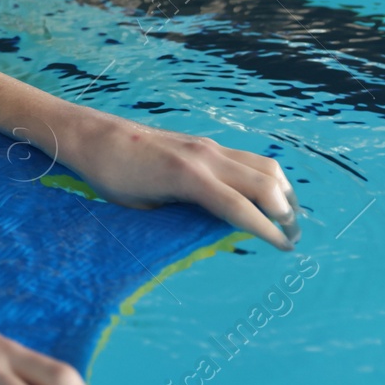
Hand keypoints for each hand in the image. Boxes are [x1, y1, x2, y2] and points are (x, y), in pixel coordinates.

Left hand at [51, 110, 301, 249]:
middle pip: (264, 183)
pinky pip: (246, 158)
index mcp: (187, 176)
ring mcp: (206, 146)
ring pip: (262, 165)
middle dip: (286, 212)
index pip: (241, 207)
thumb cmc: (110, 176)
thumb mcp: (143, 209)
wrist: (91, 135)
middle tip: (293, 238)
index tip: (286, 248)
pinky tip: (265, 195)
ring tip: (288, 218)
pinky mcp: (202, 143)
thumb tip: (218, 236)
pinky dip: (264, 177)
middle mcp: (204, 156)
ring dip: (282, 191)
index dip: (268, 230)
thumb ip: (181, 221)